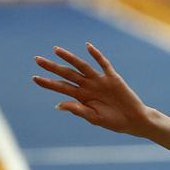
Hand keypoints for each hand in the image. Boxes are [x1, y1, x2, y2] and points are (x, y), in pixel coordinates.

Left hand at [32, 44, 149, 136]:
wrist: (135, 120)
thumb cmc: (114, 122)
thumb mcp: (94, 118)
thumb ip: (78, 110)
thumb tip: (58, 104)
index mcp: (82, 97)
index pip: (61, 87)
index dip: (48, 82)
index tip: (34, 78)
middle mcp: (88, 86)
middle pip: (67, 74)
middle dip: (52, 67)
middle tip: (37, 60)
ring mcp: (100, 81)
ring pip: (81, 66)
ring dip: (69, 58)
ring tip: (56, 50)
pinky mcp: (113, 78)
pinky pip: (103, 64)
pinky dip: (96, 55)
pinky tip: (88, 46)